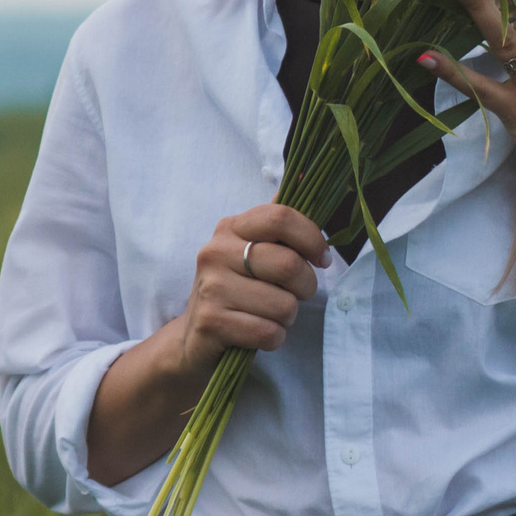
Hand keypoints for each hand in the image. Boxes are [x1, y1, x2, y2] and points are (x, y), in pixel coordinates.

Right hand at [168, 205, 329, 366]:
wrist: (194, 337)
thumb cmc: (236, 290)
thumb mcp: (251, 251)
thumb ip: (277, 221)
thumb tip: (301, 177)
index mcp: (230, 229)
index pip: (280, 217)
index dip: (311, 238)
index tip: (321, 258)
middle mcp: (215, 252)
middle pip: (288, 264)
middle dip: (305, 287)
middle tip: (295, 294)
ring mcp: (211, 287)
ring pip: (284, 305)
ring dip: (287, 318)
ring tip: (269, 315)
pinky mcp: (212, 322)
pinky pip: (268, 333)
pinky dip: (273, 338)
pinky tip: (258, 334)